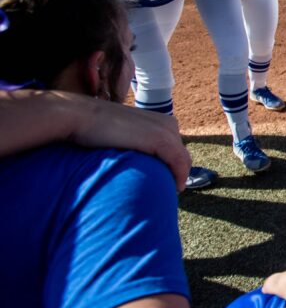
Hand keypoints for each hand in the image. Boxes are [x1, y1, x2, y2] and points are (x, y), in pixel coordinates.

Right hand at [73, 99, 191, 190]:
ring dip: (179, 176)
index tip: (168, 182)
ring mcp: (165, 131)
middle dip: (177, 172)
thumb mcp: (124, 133)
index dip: (174, 166)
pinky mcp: (160, 139)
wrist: (81, 116)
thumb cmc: (96, 128)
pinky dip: (179, 177)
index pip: (177, 149)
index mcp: (162, 121)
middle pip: (182, 155)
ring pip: (183, 161)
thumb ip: (135, 142)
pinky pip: (178, 163)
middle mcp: (168, 124)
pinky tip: (175, 188)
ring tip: (170, 191)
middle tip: (169, 189)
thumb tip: (135, 160)